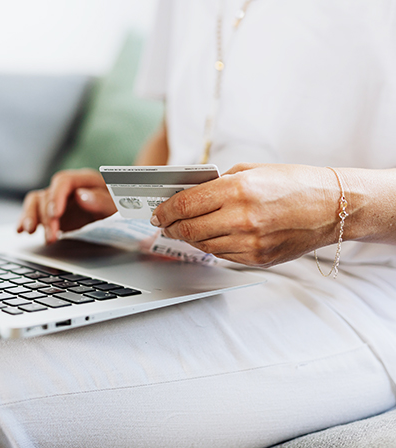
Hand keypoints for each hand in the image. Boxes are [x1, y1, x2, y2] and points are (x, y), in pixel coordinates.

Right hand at [17, 168, 116, 243]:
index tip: (55, 214)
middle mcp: (68, 187)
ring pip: (36, 202)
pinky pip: (34, 212)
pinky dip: (26, 220)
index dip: (56, 196)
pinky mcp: (52, 213)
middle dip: (46, 217)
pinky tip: (21, 231)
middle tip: (52, 236)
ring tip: (30, 232)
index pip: (63, 181)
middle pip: (48, 195)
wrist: (123, 212)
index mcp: (85, 180)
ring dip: (31, 217)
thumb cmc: (122, 205)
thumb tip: (81, 196)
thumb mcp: (118, 205)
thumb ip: (102, 200)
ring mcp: (58, 200)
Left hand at [150, 163, 340, 266]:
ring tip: (183, 229)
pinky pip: (222, 255)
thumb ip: (218, 183)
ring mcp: (250, 243)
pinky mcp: (258, 259)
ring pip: (202, 245)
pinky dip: (210, 245)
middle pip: (188, 229)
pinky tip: (210, 236)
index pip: (185, 204)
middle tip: (164, 224)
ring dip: (188, 237)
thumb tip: (188, 194)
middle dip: (170, 227)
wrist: (332, 207)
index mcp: (238, 190)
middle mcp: (242, 218)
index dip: (165, 210)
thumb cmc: (294, 183)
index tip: (157, 212)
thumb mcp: (252, 170)